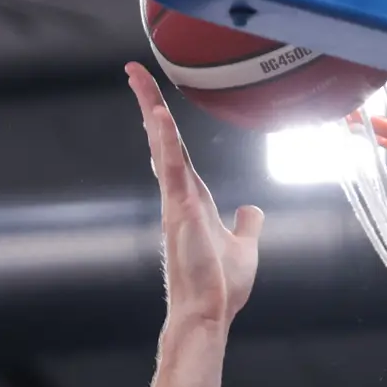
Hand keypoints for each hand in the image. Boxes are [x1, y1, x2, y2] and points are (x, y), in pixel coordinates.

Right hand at [128, 62, 261, 330]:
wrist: (209, 315)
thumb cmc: (220, 288)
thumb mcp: (244, 247)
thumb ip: (247, 225)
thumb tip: (252, 209)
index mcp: (192, 201)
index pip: (176, 153)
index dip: (164, 126)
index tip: (151, 100)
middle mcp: (179, 196)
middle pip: (163, 141)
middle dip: (149, 104)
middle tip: (133, 71)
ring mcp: (176, 202)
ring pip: (163, 146)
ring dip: (151, 110)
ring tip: (138, 77)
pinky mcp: (179, 211)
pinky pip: (171, 167)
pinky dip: (163, 140)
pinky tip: (156, 114)